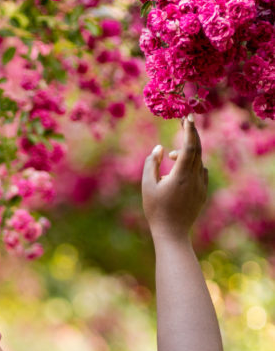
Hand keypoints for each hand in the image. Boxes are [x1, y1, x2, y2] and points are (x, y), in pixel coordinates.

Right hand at [142, 115, 207, 240]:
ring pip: (198, 161)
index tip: (188, 117)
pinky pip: (201, 172)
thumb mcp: (147, 186)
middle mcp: (195, 178)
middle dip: (192, 134)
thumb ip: (151, 164)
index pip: (189, 147)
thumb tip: (159, 148)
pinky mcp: (203, 193)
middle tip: (186, 121)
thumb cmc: (156, 210)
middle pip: (197, 150)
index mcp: (181, 175)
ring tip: (170, 158)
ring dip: (187, 154)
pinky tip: (179, 172)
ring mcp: (201, 186)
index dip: (190, 130)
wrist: (172, 233)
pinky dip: (192, 165)